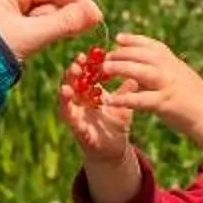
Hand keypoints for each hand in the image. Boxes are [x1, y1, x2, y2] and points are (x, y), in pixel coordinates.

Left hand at [0, 0, 103, 60]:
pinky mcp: (5, 30)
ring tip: (72, 35)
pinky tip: (54, 40)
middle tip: (89, 27)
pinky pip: (33, 25)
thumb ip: (64, 23)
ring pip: (42, 13)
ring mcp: (4, 12)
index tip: (95, 15)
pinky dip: (46, 31)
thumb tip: (94, 14)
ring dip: (58, 23)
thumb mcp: (31, 35)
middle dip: (69, 11)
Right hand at [57, 65, 140, 202]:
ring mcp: (77, 116)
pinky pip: (72, 122)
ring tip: (66, 85)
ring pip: (67, 102)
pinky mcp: (78, 131)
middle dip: (72, 73)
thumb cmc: (116, 124)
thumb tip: (136, 72)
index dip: (84, 64)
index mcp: (89, 93)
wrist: (114, 149)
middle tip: (77, 63)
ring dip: (66, 93)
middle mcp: (80, 102)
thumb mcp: (123, 104)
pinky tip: (68, 108)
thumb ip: (127, 89)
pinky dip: (69, 113)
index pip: (84, 74)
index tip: (86, 53)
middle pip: (72, 83)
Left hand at [99, 33, 202, 166]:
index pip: (151, 45)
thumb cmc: (194, 98)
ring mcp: (167, 85)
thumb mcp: (179, 76)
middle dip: (122, 53)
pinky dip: (123, 99)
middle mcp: (170, 69)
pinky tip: (109, 101)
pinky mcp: (164, 103)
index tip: (118, 38)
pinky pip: (140, 100)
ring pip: (140, 71)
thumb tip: (139, 65)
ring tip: (104, 69)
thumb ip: (161, 69)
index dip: (134, 40)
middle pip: (142, 55)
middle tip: (104, 57)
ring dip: (121, 68)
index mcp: (173, 62)